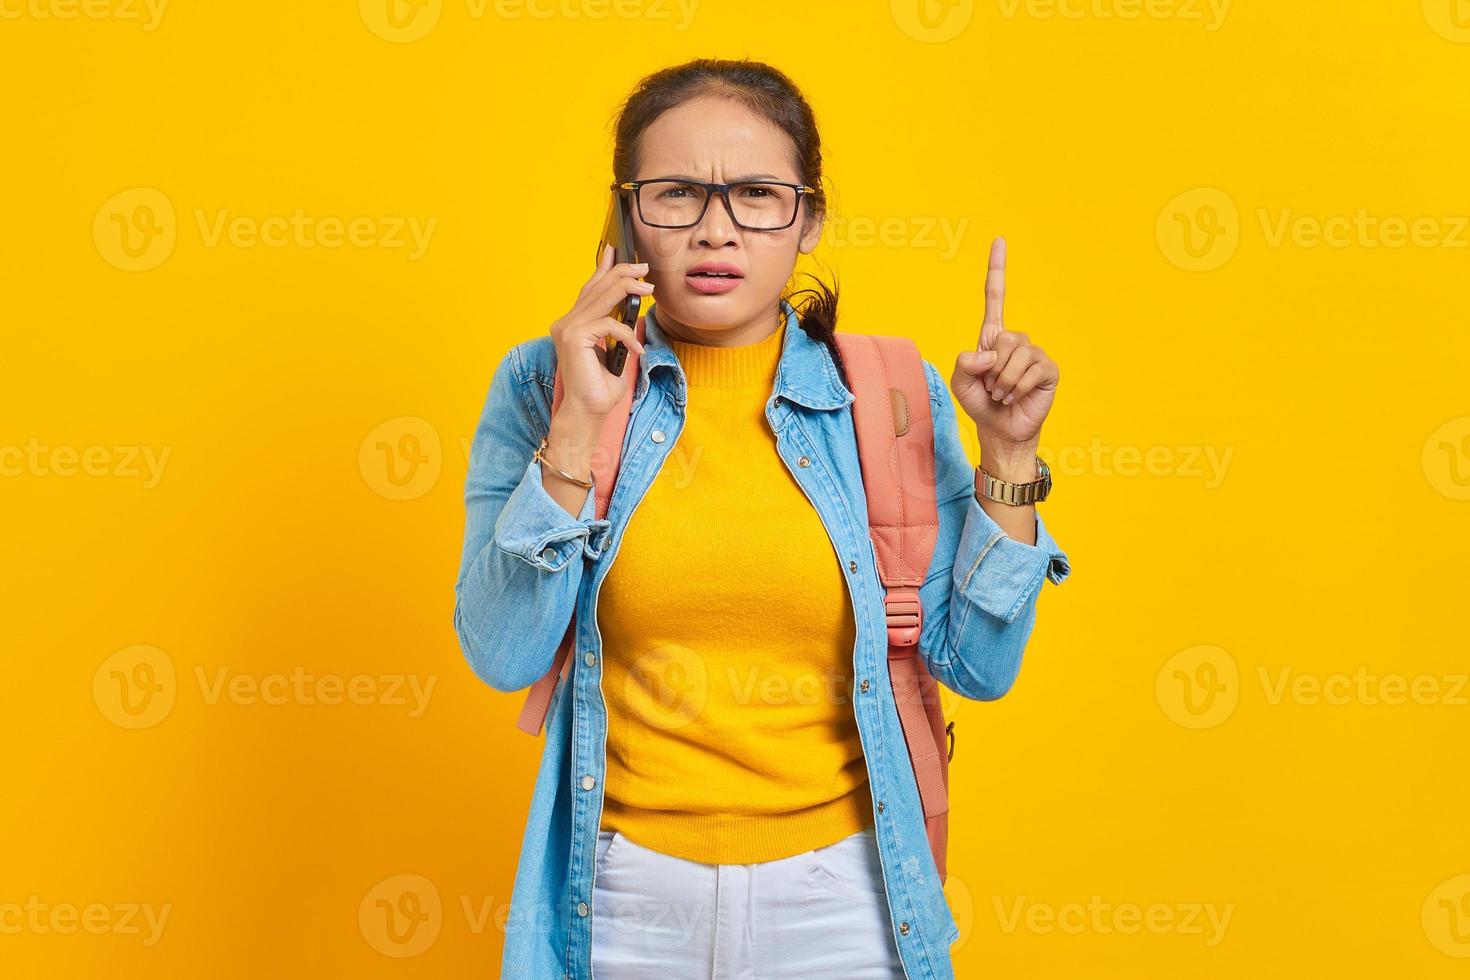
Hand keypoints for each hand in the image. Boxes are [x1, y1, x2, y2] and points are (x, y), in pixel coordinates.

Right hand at [549, 243, 653, 422]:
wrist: (588, 412)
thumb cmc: (601, 386)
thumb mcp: (614, 350)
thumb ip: (616, 328)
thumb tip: (632, 307)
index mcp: (572, 323)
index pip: (589, 289)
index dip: (603, 268)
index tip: (616, 252)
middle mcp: (565, 322)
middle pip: (597, 288)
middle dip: (622, 274)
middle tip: (644, 269)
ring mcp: (567, 329)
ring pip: (602, 298)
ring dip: (628, 290)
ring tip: (648, 290)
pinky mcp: (574, 338)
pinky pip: (608, 325)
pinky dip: (627, 334)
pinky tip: (637, 349)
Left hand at [950, 237, 1058, 459]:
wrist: (1000, 431)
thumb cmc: (981, 404)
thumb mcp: (960, 382)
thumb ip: (965, 362)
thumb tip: (991, 353)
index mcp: (993, 337)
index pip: (995, 296)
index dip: (997, 268)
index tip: (1000, 240)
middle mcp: (1015, 340)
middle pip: (1003, 337)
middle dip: (991, 369)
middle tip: (992, 387)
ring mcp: (1034, 353)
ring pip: (1015, 354)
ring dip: (1003, 382)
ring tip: (1003, 393)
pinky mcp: (1048, 369)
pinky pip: (1030, 370)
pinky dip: (1017, 388)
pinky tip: (1017, 397)